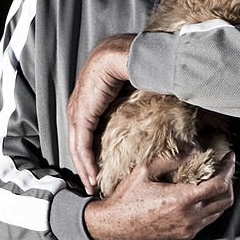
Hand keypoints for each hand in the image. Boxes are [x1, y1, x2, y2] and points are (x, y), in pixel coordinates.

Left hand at [68, 34, 134, 193]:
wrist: (127, 54)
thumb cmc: (136, 63)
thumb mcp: (136, 84)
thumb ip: (140, 94)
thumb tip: (162, 100)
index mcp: (90, 95)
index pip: (86, 127)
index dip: (92, 147)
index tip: (101, 164)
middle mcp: (79, 103)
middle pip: (79, 139)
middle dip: (85, 163)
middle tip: (93, 183)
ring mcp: (78, 109)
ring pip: (78, 146)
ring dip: (84, 168)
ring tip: (92, 185)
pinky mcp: (82, 115)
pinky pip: (82, 144)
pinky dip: (86, 162)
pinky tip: (92, 177)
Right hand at [83, 150, 235, 239]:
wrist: (111, 227)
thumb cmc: (125, 199)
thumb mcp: (144, 170)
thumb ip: (171, 159)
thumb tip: (193, 151)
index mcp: (181, 200)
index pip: (220, 184)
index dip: (229, 168)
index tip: (229, 157)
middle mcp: (189, 217)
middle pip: (226, 199)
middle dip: (230, 180)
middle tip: (224, 168)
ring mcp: (188, 229)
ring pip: (219, 211)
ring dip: (222, 194)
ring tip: (214, 179)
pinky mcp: (183, 236)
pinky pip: (207, 221)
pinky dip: (212, 206)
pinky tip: (202, 195)